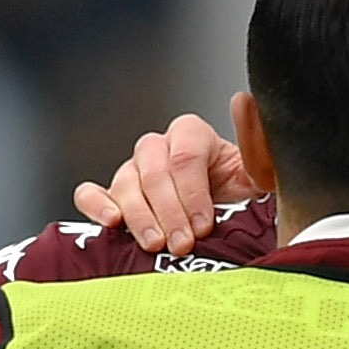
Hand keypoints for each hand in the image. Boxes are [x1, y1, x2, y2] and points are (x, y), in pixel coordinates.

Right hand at [69, 114, 252, 250]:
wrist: (224, 219)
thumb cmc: (239, 197)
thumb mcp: (258, 178)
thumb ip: (258, 150)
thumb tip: (244, 103)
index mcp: (190, 134)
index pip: (184, 157)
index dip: (193, 193)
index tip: (205, 225)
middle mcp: (158, 148)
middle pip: (154, 173)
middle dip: (169, 212)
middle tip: (183, 244)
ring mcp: (132, 170)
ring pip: (125, 184)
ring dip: (139, 216)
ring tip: (155, 245)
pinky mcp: (111, 194)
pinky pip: (90, 193)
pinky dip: (96, 206)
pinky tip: (112, 223)